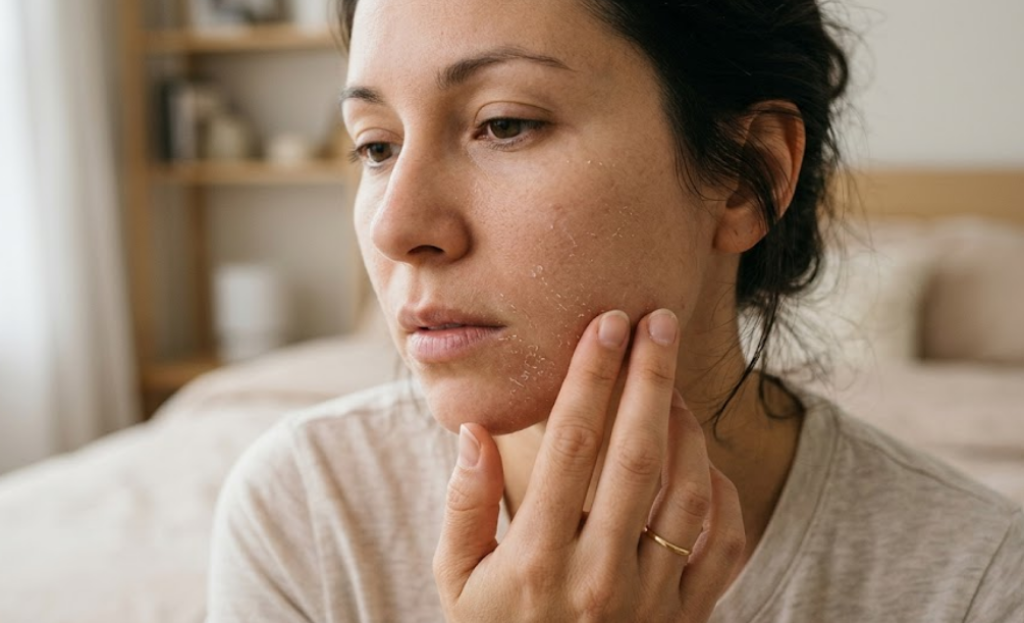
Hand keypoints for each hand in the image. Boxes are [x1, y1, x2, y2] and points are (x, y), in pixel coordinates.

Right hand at [433, 309, 746, 621]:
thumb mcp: (457, 582)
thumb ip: (464, 506)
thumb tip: (475, 430)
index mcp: (540, 559)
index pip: (574, 445)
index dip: (592, 376)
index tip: (605, 325)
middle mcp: (602, 575)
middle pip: (640, 453)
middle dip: (652, 376)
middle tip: (659, 321)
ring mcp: (653, 599)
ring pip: (690, 492)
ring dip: (688, 427)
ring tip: (672, 385)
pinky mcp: (688, 617)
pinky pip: (724, 543)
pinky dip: (723, 493)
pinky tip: (703, 461)